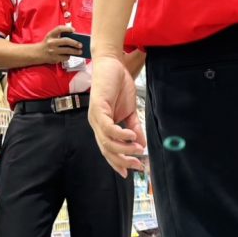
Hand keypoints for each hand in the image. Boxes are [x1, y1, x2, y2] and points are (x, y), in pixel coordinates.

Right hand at [34, 25, 82, 63]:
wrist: (37, 53)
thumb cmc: (47, 44)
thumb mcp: (50, 37)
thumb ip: (59, 35)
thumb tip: (74, 38)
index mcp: (50, 35)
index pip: (59, 29)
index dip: (67, 28)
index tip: (73, 30)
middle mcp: (51, 42)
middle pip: (66, 41)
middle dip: (75, 43)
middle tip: (80, 44)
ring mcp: (53, 51)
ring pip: (67, 50)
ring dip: (75, 51)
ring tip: (80, 51)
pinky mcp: (54, 58)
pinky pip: (65, 57)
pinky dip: (69, 56)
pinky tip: (70, 55)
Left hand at [88, 55, 145, 177]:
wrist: (112, 64)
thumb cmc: (118, 85)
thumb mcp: (130, 110)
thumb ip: (134, 128)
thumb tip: (142, 145)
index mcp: (103, 126)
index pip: (108, 150)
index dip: (118, 163)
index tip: (130, 173)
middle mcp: (96, 124)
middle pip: (106, 150)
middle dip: (123, 160)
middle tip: (138, 165)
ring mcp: (95, 117)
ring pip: (106, 141)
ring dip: (123, 148)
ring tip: (138, 149)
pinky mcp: (97, 107)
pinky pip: (107, 127)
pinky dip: (120, 134)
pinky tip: (131, 135)